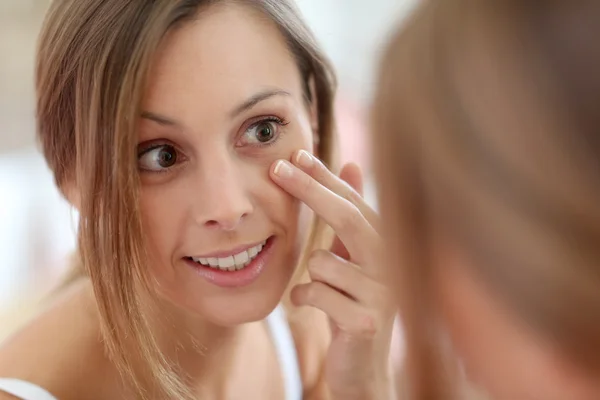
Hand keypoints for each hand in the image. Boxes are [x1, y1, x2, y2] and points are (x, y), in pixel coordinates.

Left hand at [270, 150, 394, 399]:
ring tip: (325, 293)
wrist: (363, 367)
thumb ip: (352, 215)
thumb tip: (352, 163)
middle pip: (345, 216)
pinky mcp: (367, 321)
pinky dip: (304, 298)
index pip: (353, 201)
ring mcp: (383, 292)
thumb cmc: (352, 304)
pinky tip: (314, 309)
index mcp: (386, 243)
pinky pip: (315, 293)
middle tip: (276, 169)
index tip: (295, 155)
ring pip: (322, 262)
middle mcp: (392, 263)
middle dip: (308, 189)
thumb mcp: (352, 256)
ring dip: (311, 276)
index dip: (324, 177)